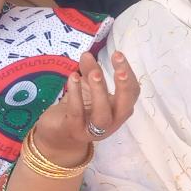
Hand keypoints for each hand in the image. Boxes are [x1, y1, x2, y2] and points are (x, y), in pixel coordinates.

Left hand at [32, 51, 138, 166]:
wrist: (58, 136)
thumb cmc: (80, 110)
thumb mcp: (87, 88)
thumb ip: (89, 71)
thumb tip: (87, 54)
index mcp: (119, 109)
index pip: (132, 92)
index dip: (128, 74)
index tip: (118, 54)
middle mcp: (111, 122)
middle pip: (125, 107)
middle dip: (123, 86)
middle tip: (118, 67)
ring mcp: (93, 130)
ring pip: (102, 115)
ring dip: (99, 92)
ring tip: (93, 73)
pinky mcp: (74, 131)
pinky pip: (76, 113)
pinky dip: (75, 94)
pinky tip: (73, 77)